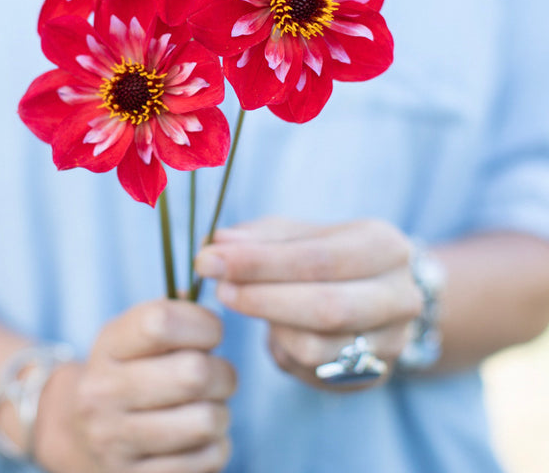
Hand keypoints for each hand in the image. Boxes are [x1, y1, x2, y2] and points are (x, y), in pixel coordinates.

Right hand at [34, 299, 235, 472]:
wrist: (78, 434)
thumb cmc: (127, 371)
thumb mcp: (134, 335)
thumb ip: (174, 313)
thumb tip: (220, 297)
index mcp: (108, 346)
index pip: (161, 322)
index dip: (203, 324)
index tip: (211, 333)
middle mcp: (103, 393)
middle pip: (194, 374)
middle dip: (222, 372)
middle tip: (217, 375)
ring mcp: (115, 442)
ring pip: (206, 420)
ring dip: (221, 412)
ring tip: (207, 407)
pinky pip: (206, 461)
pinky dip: (215, 447)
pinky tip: (198, 439)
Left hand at [194, 218, 422, 390]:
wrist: (379, 294)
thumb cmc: (327, 254)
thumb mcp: (297, 234)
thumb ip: (256, 238)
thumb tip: (213, 245)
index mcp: (384, 246)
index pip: (317, 258)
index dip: (259, 262)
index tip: (210, 261)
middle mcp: (399, 296)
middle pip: (325, 307)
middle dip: (262, 298)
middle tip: (218, 287)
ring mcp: (392, 341)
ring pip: (317, 346)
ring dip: (269, 325)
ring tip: (242, 300)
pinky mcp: (374, 376)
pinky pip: (314, 371)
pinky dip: (283, 349)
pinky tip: (272, 328)